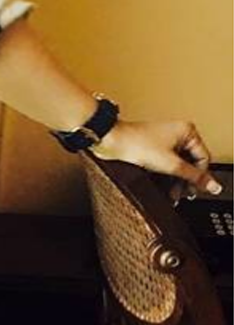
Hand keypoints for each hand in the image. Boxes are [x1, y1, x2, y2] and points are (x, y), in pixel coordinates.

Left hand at [90, 118, 222, 201]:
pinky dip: (167, 176)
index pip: (203, 158)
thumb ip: (194, 176)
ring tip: (173, 193)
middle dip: (187, 180)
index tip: (194, 189)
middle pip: (191, 163)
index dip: (200, 176)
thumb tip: (212, 185)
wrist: (112, 141)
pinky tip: (165, 187)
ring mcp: (165, 140)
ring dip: (177, 180)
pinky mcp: (154, 148)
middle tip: (183, 193)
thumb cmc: (135, 143)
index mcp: (186, 131)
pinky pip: (167, 164)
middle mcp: (177, 133)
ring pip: (179, 165)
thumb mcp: (171, 164)